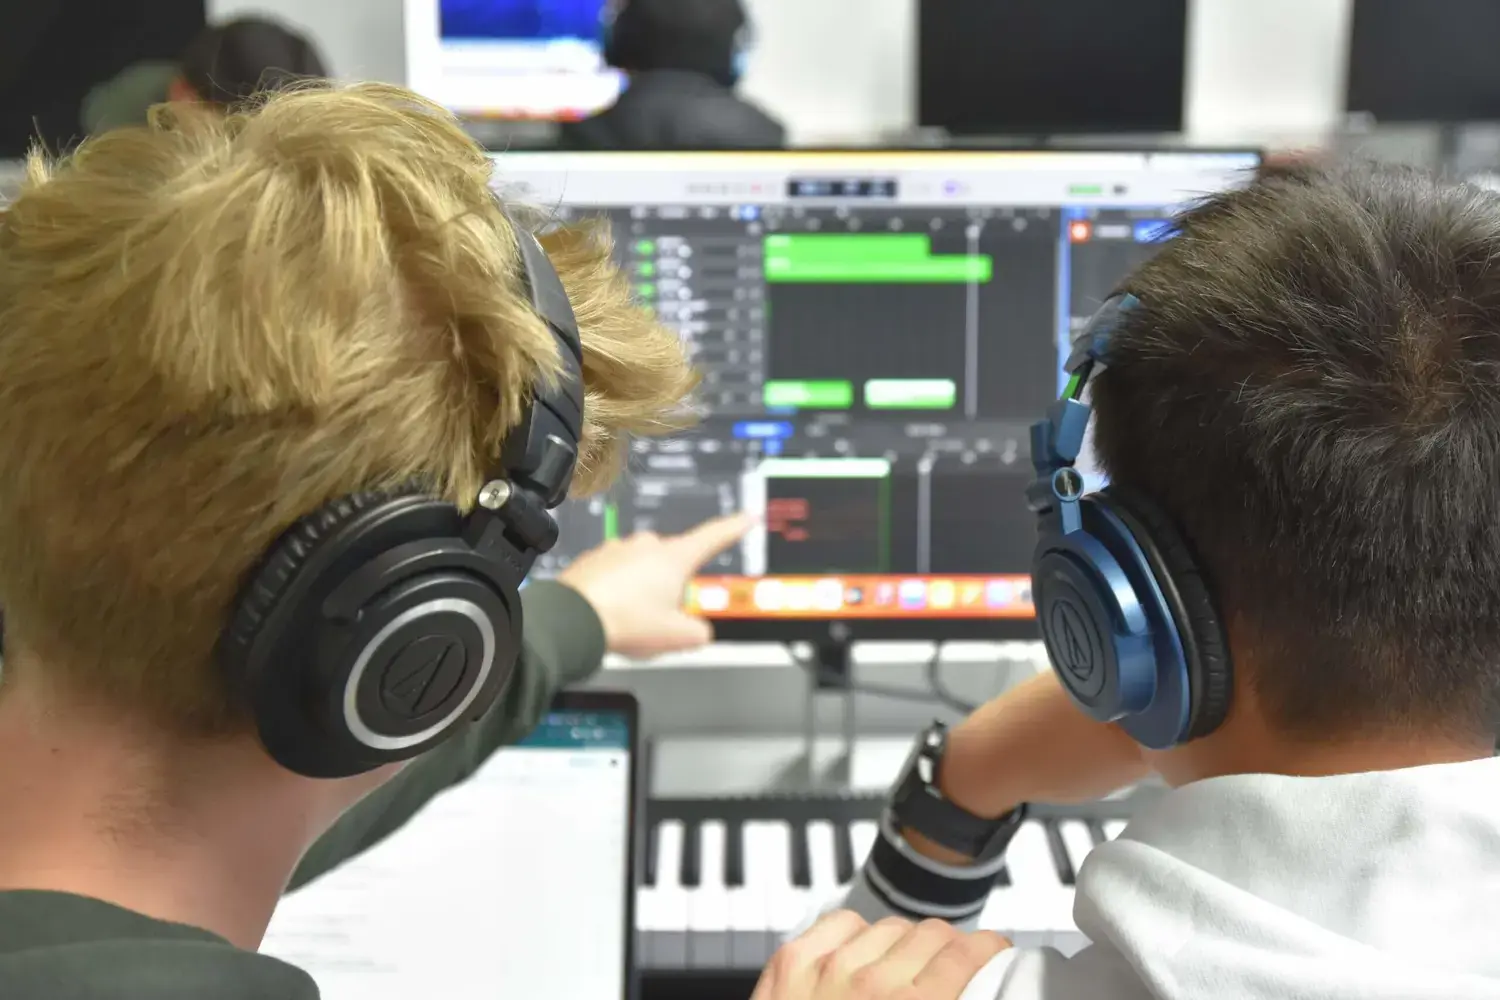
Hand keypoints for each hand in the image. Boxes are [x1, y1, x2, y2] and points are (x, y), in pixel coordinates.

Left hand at [556, 512, 753, 658]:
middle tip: (657, 618)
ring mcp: (617, 549)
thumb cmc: (628, 622)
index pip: (713, 537)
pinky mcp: (593, 559)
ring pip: (641, 570)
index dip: (733, 527)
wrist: (572, 620)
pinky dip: (616, 591)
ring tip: (629, 619)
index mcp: (675, 557)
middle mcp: (647, 545)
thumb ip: (698, 632)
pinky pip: (614, 574)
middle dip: (670, 588)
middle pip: (673, 564)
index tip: (747, 516)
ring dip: (641, 591)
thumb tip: (698, 630)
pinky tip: (609, 613)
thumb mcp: (676, 636)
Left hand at [752, 911, 1009, 999]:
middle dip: (949, 946)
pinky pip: (842, 922)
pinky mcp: (793, 960)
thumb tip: (978, 999)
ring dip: (905, 942)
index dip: (986, 947)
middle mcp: (871, 983)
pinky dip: (858, 935)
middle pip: (931, 932)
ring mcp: (827, 966)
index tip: (991, 951)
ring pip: (890, 925)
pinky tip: (861, 956)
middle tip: (953, 963)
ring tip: (905, 966)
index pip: (964, 953)